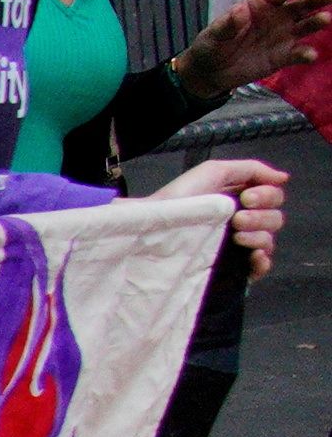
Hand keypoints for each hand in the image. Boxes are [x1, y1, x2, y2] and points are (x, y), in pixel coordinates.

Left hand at [183, 152, 291, 269]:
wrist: (152, 229)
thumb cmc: (179, 199)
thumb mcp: (212, 172)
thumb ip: (251, 169)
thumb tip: (284, 178)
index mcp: (240, 200)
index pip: (274, 198)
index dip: (267, 196)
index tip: (246, 199)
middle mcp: (242, 222)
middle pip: (275, 219)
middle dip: (261, 217)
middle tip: (237, 219)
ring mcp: (237, 245)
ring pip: (269, 241)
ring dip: (259, 236)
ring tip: (236, 236)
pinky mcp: (231, 267)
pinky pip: (260, 267)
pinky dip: (263, 262)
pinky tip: (253, 256)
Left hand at [185, 0, 331, 99]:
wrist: (211, 72)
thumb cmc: (212, 45)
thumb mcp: (214, 35)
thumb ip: (227, 24)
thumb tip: (240, 11)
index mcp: (261, 4)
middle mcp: (278, 16)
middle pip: (302, 5)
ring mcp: (284, 36)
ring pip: (306, 26)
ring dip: (317, 22)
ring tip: (326, 19)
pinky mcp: (284, 56)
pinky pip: (299, 53)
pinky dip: (306, 54)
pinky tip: (310, 56)